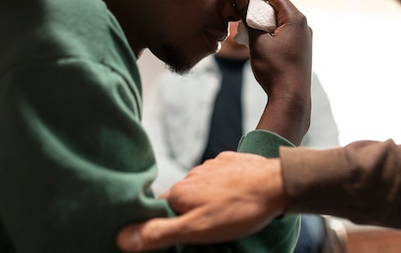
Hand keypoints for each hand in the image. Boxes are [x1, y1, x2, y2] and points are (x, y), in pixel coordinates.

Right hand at [117, 152, 284, 251]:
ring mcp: (211, 166)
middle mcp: (191, 175)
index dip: (162, 225)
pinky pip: (218, 178)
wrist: (277, 183)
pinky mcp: (230, 162)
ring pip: (200, 188)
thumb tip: (122, 238)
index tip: (175, 235)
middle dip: (186, 213)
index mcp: (179, 192)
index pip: (157, 211)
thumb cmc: (239, 209)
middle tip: (204, 228)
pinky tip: (234, 198)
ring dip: (204, 201)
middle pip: (179, 200)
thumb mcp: (197, 229)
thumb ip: (160, 233)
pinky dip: (222, 188)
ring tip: (223, 214)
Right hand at [235, 0, 312, 144]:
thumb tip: (240, 0)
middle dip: (257, 4)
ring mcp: (303, 37)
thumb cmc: (275, 70)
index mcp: (296, 19)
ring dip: (262, 18)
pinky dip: (268, 29)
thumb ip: (249, 18)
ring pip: (280, 19)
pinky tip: (255, 36)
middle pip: (278, 5)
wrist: (291, 98)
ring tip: (244, 20)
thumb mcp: (258, 42)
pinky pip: (283, 31)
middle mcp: (303, 25)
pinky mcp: (300, 48)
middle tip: (238, 4)